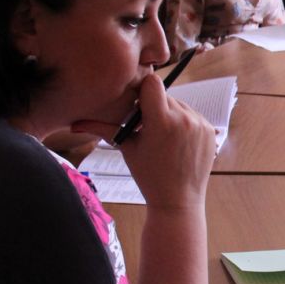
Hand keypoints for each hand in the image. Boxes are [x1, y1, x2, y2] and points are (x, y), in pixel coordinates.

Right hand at [73, 74, 214, 210]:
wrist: (178, 200)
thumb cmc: (148, 176)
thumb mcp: (127, 149)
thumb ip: (104, 129)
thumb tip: (74, 124)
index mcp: (161, 120)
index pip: (152, 83)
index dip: (143, 92)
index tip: (138, 105)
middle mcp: (183, 117)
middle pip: (165, 95)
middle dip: (155, 107)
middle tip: (148, 128)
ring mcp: (200, 123)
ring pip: (180, 105)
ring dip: (170, 115)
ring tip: (164, 139)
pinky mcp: (211, 130)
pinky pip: (194, 116)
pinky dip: (185, 124)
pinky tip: (178, 143)